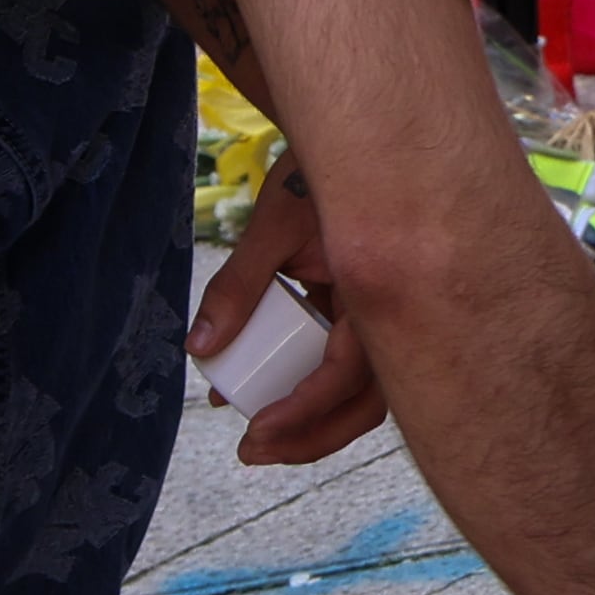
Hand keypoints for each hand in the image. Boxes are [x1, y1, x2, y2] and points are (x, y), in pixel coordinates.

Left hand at [189, 163, 388, 463]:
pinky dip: (311, 392)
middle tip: (251, 451)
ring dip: (312, 424)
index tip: (257, 430)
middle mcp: (394, 317)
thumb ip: (238, 285)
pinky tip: (267, 402)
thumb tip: (200, 349)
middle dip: (309, 438)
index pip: (347, 374)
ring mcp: (385, 320)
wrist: (361, 144)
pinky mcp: (367, 317)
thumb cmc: (316, 179)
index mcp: (379, 294)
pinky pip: (348, 368)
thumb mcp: (271, 227)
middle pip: (365, 404)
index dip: (304, 411)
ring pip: (362, 394)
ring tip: (256, 439)